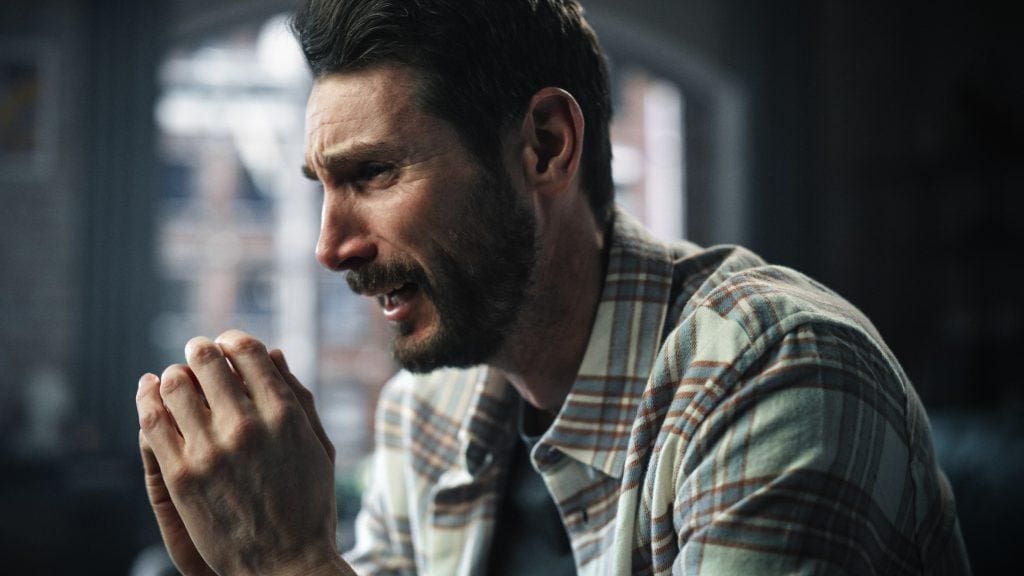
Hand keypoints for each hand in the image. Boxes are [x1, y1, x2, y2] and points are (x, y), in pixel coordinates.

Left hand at [136, 329, 353, 575]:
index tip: (226, 343)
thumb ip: (298, 397)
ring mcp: (211, 450)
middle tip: (195, 352)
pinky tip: (149, 395)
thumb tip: (273, 353)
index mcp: (284, 414)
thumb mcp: (318, 446)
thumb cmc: (308, 505)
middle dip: (199, 351)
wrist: (286, 564)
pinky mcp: (181, 476)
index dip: (232, 340)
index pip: (247, 351)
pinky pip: (153, 422)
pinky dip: (147, 400)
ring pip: (174, 386)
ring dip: (173, 374)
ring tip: (175, 378)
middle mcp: (247, 425)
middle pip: (207, 361)